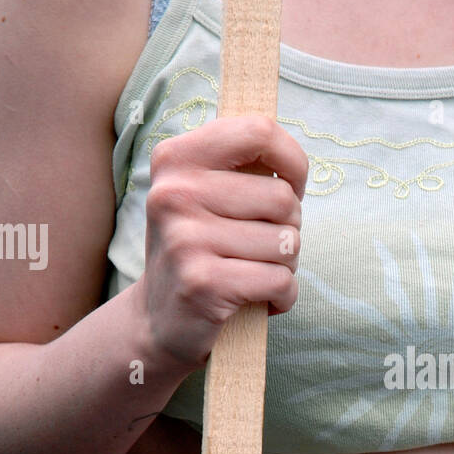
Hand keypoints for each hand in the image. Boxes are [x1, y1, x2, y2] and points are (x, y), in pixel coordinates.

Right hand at [138, 114, 307, 370]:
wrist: (160, 321)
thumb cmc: (203, 249)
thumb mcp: (210, 195)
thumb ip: (245, 166)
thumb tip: (292, 158)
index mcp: (177, 159)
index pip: (260, 131)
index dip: (293, 163)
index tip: (290, 187)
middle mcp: (174, 193)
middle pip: (283, 198)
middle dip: (289, 229)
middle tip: (258, 247)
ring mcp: (185, 238)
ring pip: (287, 243)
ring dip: (285, 266)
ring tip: (252, 273)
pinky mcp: (203, 283)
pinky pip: (281, 281)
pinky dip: (283, 296)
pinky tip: (257, 300)